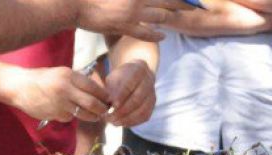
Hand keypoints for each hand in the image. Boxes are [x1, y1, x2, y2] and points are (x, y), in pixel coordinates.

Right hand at [6, 66, 109, 122]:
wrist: (19, 87)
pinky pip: (69, 117)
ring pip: (83, 114)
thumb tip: (98, 92)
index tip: (109, 99)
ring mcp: (60, 104)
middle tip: (106, 111)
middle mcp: (65, 89)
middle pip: (92, 103)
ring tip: (95, 115)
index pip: (93, 87)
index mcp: (68, 76)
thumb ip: (78, 82)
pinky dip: (72, 116)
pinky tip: (66, 111)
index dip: (104, 95)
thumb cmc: (43, 78)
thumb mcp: (61, 73)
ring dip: (92, 116)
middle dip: (102, 109)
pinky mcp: (54, 115)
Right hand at [76, 0, 193, 41]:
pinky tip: (162, 35)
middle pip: (168, 1)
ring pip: (160, 16)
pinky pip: (146, 33)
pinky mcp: (124, 27)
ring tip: (178, 17)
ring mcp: (132, 14)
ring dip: (171, 17)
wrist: (76, 4)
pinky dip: (156, 34)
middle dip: (184, 4)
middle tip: (196, 6)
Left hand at [104, 60, 155, 126]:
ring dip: (126, 118)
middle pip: (137, 99)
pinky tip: (120, 123)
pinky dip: (131, 122)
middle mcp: (149, 81)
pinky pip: (144, 117)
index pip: (130, 84)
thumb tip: (110, 103)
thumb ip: (112, 88)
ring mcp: (152, 94)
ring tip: (112, 122)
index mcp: (139, 69)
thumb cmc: (120, 78)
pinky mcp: (152, 106)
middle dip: (122, 110)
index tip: (112, 104)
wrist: (134, 77)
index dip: (121, 96)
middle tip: (108, 117)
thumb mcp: (113, 78)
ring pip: (142, 110)